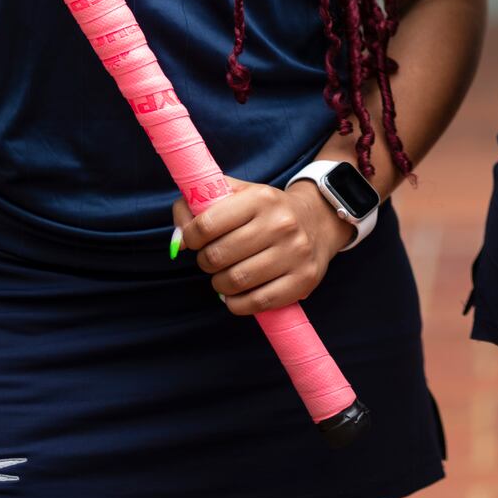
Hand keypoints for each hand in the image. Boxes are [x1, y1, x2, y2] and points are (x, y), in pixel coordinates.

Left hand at [170, 178, 350, 314]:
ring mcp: (295, 253)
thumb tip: (178, 242)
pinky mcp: (303, 279)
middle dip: (205, 261)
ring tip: (225, 276)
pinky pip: (257, 302)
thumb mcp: (236, 194)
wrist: (319, 221)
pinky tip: (237, 294)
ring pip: (235, 281)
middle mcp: (281, 224)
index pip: (206, 224)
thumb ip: (197, 206)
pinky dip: (237, 303)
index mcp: (261, 198)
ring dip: (219, 283)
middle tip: (211, 259)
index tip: (194, 240)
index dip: (190, 237)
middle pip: (217, 256)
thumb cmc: (267, 210)